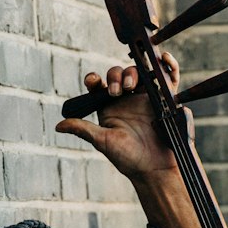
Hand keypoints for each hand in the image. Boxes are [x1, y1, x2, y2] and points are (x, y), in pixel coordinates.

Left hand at [56, 53, 182, 179]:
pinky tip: (163, 58)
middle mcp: (126, 100)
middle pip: (118, 74)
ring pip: (139, 73)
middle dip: (116, 76)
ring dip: (133, 73)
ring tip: (132, 85)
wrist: (154, 169)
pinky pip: (167, 79)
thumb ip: (83, 129)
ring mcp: (145, 99)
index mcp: (109, 107)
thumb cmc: (128, 158)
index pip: (98, 85)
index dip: (94, 79)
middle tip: (117, 91)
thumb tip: (58, 125)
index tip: (94, 82)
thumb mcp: (102, 142)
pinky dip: (168, 66)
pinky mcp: (164, 100)